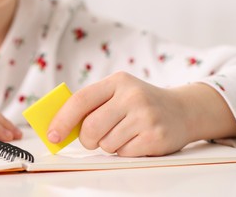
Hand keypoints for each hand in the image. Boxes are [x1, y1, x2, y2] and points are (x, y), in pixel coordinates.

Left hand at [47, 72, 235, 156]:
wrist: (182, 110)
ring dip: (108, 145)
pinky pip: (123, 154)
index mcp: (117, 81)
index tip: (52, 135)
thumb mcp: (118, 93)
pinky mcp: (155, 137)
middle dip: (87, 139)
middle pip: (91, 128)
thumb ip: (92, 104)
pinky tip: (136, 140)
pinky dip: (124, 151)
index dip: (62, 119)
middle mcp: (132, 96)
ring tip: (123, 133)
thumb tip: (60, 126)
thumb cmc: (140, 103)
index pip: (81, 100)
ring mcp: (145, 117)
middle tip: (93, 138)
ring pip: (106, 144)